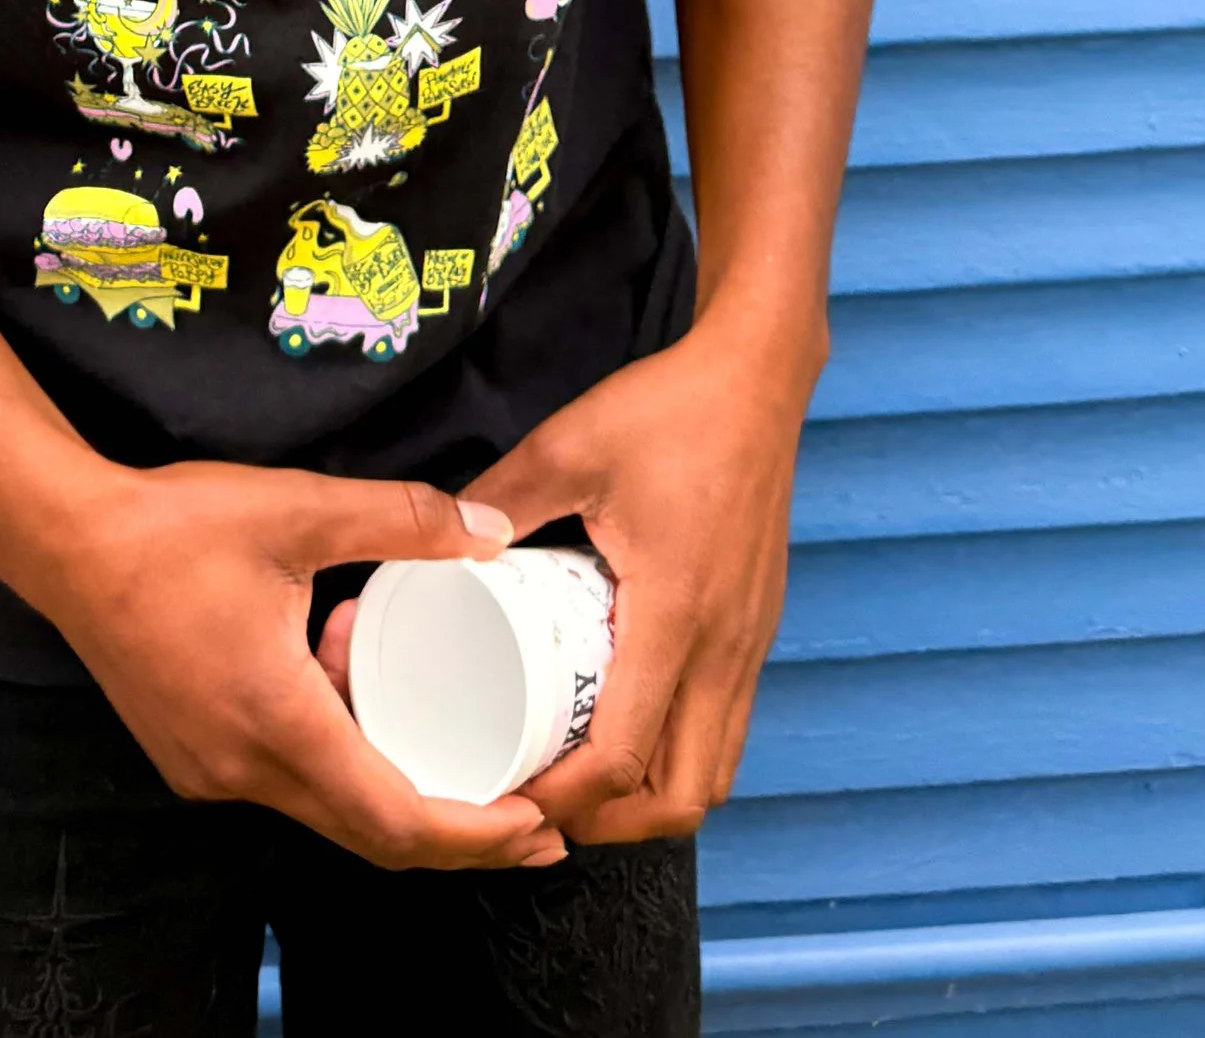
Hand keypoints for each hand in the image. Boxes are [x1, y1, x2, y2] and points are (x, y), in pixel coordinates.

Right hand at [7, 457, 565, 869]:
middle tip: (535, 817)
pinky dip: (340, 753)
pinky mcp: (193, 756)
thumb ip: (402, 519)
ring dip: (395, 779)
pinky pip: (288, 780)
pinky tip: (348, 677)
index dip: (476, 834)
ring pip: (328, 808)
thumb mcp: (297, 507)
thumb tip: (492, 529)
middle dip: (460, 834)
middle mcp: (245, 771)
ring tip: (449, 718)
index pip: (397, 819)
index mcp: (279, 725)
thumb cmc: (174, 527)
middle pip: (371, 835)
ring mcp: (212, 772)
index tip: (542, 823)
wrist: (62, 541)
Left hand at [462, 329, 811, 842]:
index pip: (626, 756)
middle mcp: (723, 647)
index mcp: (674, 614)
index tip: (512, 793)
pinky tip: (632, 726)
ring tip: (584, 780)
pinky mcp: (758, 631)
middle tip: (545, 803)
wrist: (759, 378)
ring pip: (715, 773)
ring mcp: (749, 644)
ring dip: (652, 799)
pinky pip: (727, 729)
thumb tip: (445, 543)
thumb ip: (501, 497)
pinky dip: (681, 755)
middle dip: (613, 825)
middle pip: (683, 798)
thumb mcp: (569, 445)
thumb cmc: (669, 410)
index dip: (567, 798)